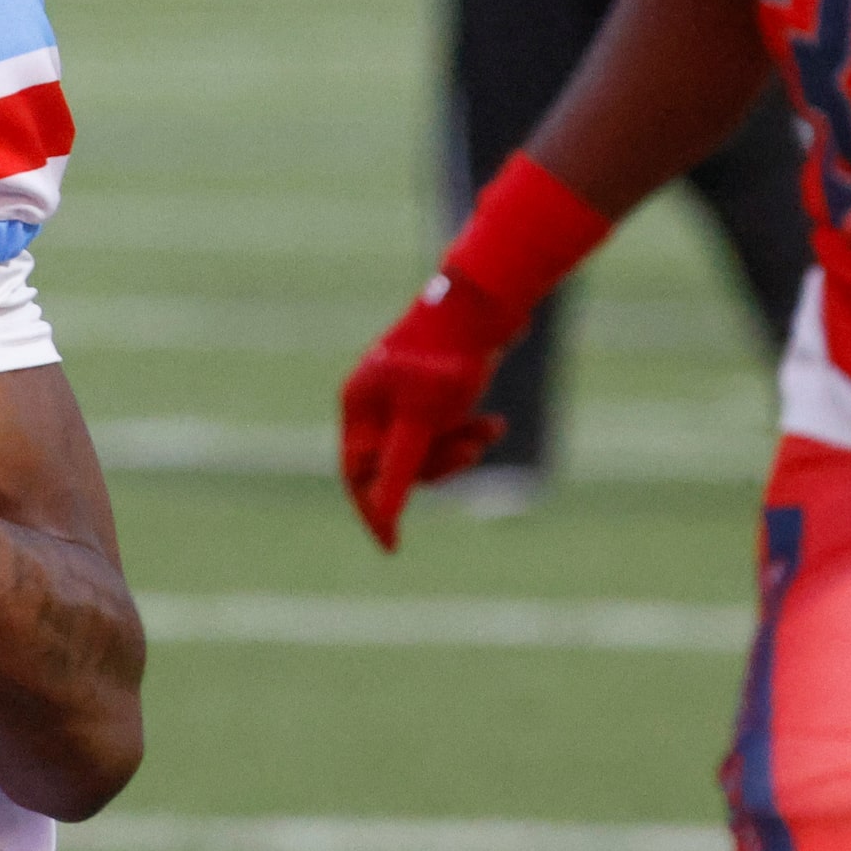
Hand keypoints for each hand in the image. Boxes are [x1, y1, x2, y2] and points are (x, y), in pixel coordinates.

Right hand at [338, 271, 513, 552]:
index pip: (357, 474)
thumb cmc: (447, 358)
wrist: (485, 305)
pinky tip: (494, 423)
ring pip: (426, 449)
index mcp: (359, 404)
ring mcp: (404, 396)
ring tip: (488, 429)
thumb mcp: (422, 420)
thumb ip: (399, 468)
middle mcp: (375, 401)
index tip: (392, 545)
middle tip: (468, 453)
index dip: (373, 510)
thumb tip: (382, 516)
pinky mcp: (435, 392)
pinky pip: (445, 431)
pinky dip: (468, 431)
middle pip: (395, 465)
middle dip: (436, 465)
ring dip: (458, 448)